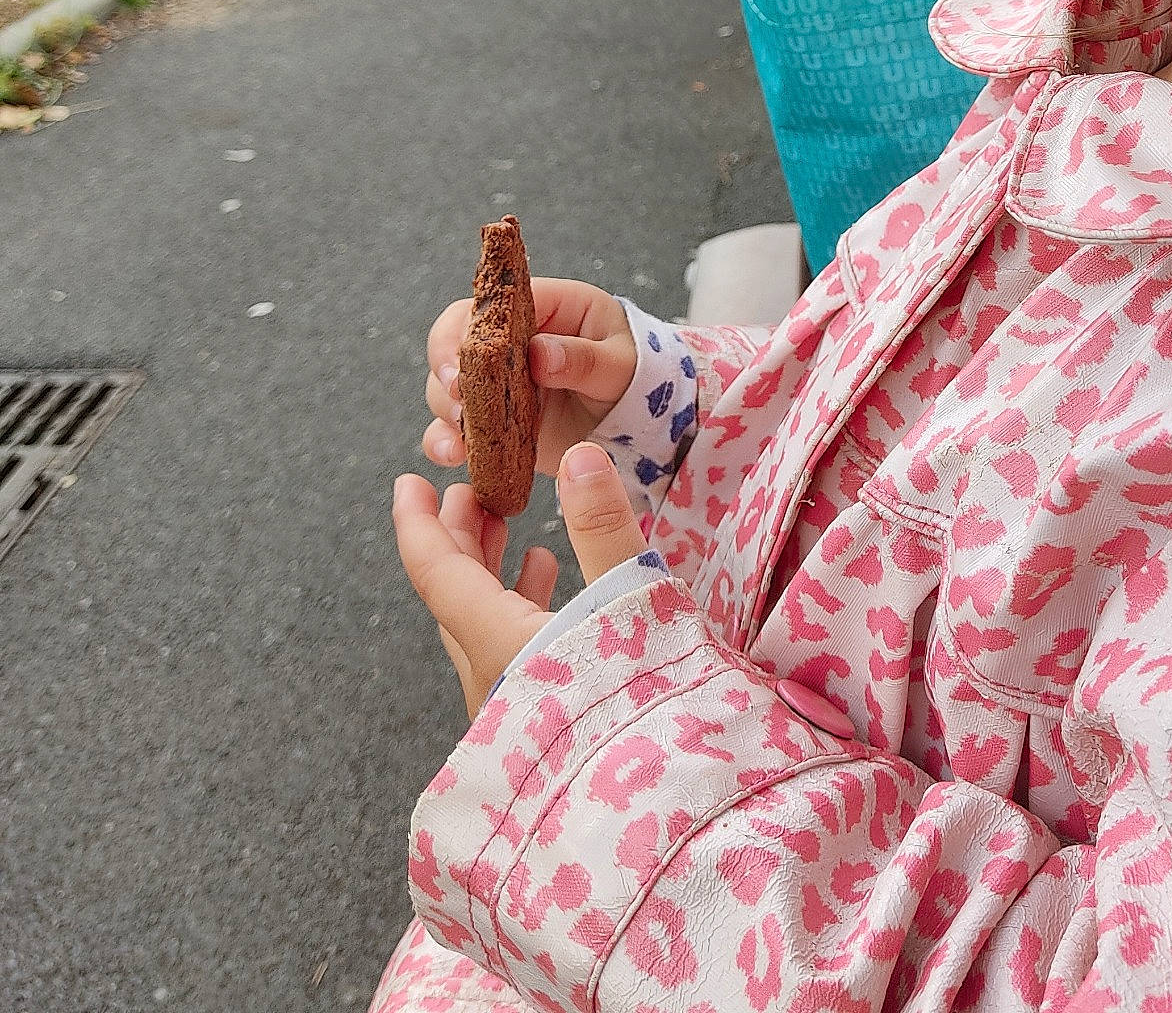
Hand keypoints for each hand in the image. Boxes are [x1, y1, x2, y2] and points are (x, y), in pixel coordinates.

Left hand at [394, 445, 648, 718]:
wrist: (660, 821)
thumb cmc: (646, 711)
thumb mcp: (632, 603)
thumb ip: (604, 528)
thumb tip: (578, 456)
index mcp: (500, 644)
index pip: (437, 574)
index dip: (418, 524)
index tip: (407, 483)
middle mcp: (492, 680)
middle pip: (453, 599)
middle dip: (457, 538)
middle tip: (468, 491)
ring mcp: (511, 712)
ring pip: (480, 628)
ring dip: (488, 573)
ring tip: (512, 531)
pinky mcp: (538, 729)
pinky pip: (508, 654)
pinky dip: (516, 608)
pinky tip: (550, 588)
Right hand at [422, 279, 636, 479]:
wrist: (637, 418)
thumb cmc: (634, 375)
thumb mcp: (620, 364)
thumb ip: (584, 358)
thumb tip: (540, 354)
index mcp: (549, 306)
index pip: (495, 304)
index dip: (470, 328)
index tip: (462, 362)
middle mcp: (514, 338)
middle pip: (457, 337)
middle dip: (446, 365)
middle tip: (455, 394)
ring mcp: (500, 378)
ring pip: (450, 382)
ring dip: (446, 406)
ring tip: (460, 433)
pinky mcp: (494, 416)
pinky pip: (456, 424)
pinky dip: (446, 438)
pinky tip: (454, 454)